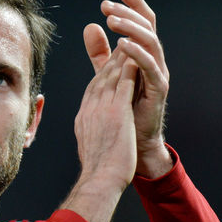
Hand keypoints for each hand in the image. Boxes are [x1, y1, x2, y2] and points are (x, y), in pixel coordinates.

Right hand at [61, 48, 137, 221]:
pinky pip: (124, 83)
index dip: (102, 71)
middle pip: (101, 76)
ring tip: (129, 41)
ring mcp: (102, 108)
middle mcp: (91, 107)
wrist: (99, 180)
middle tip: (120, 41)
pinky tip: (136, 57)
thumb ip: (93, 132)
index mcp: (85, 115)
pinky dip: (129, 68)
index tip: (111, 60)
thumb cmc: (98, 170)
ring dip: (120, 57)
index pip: (94, 87)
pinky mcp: (117, 111)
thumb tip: (92, 131)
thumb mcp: (91, 145)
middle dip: (110, 58)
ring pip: (111, 75)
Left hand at [83, 0, 171, 177]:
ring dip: (131, 29)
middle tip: (108, 6)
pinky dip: (137, 54)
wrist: (132, 141)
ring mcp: (159, 73)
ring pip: (150, 42)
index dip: (133, 5)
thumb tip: (91, 25)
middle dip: (129, 13)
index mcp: (144, 54)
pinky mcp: (158, 89)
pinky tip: (123, 45)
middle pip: (148, 27)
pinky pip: (150, 67)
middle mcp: (155, 60)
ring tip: (112, 20)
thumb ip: (100, 52)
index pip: (142, 22)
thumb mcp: (108, 74)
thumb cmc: (124, 106)